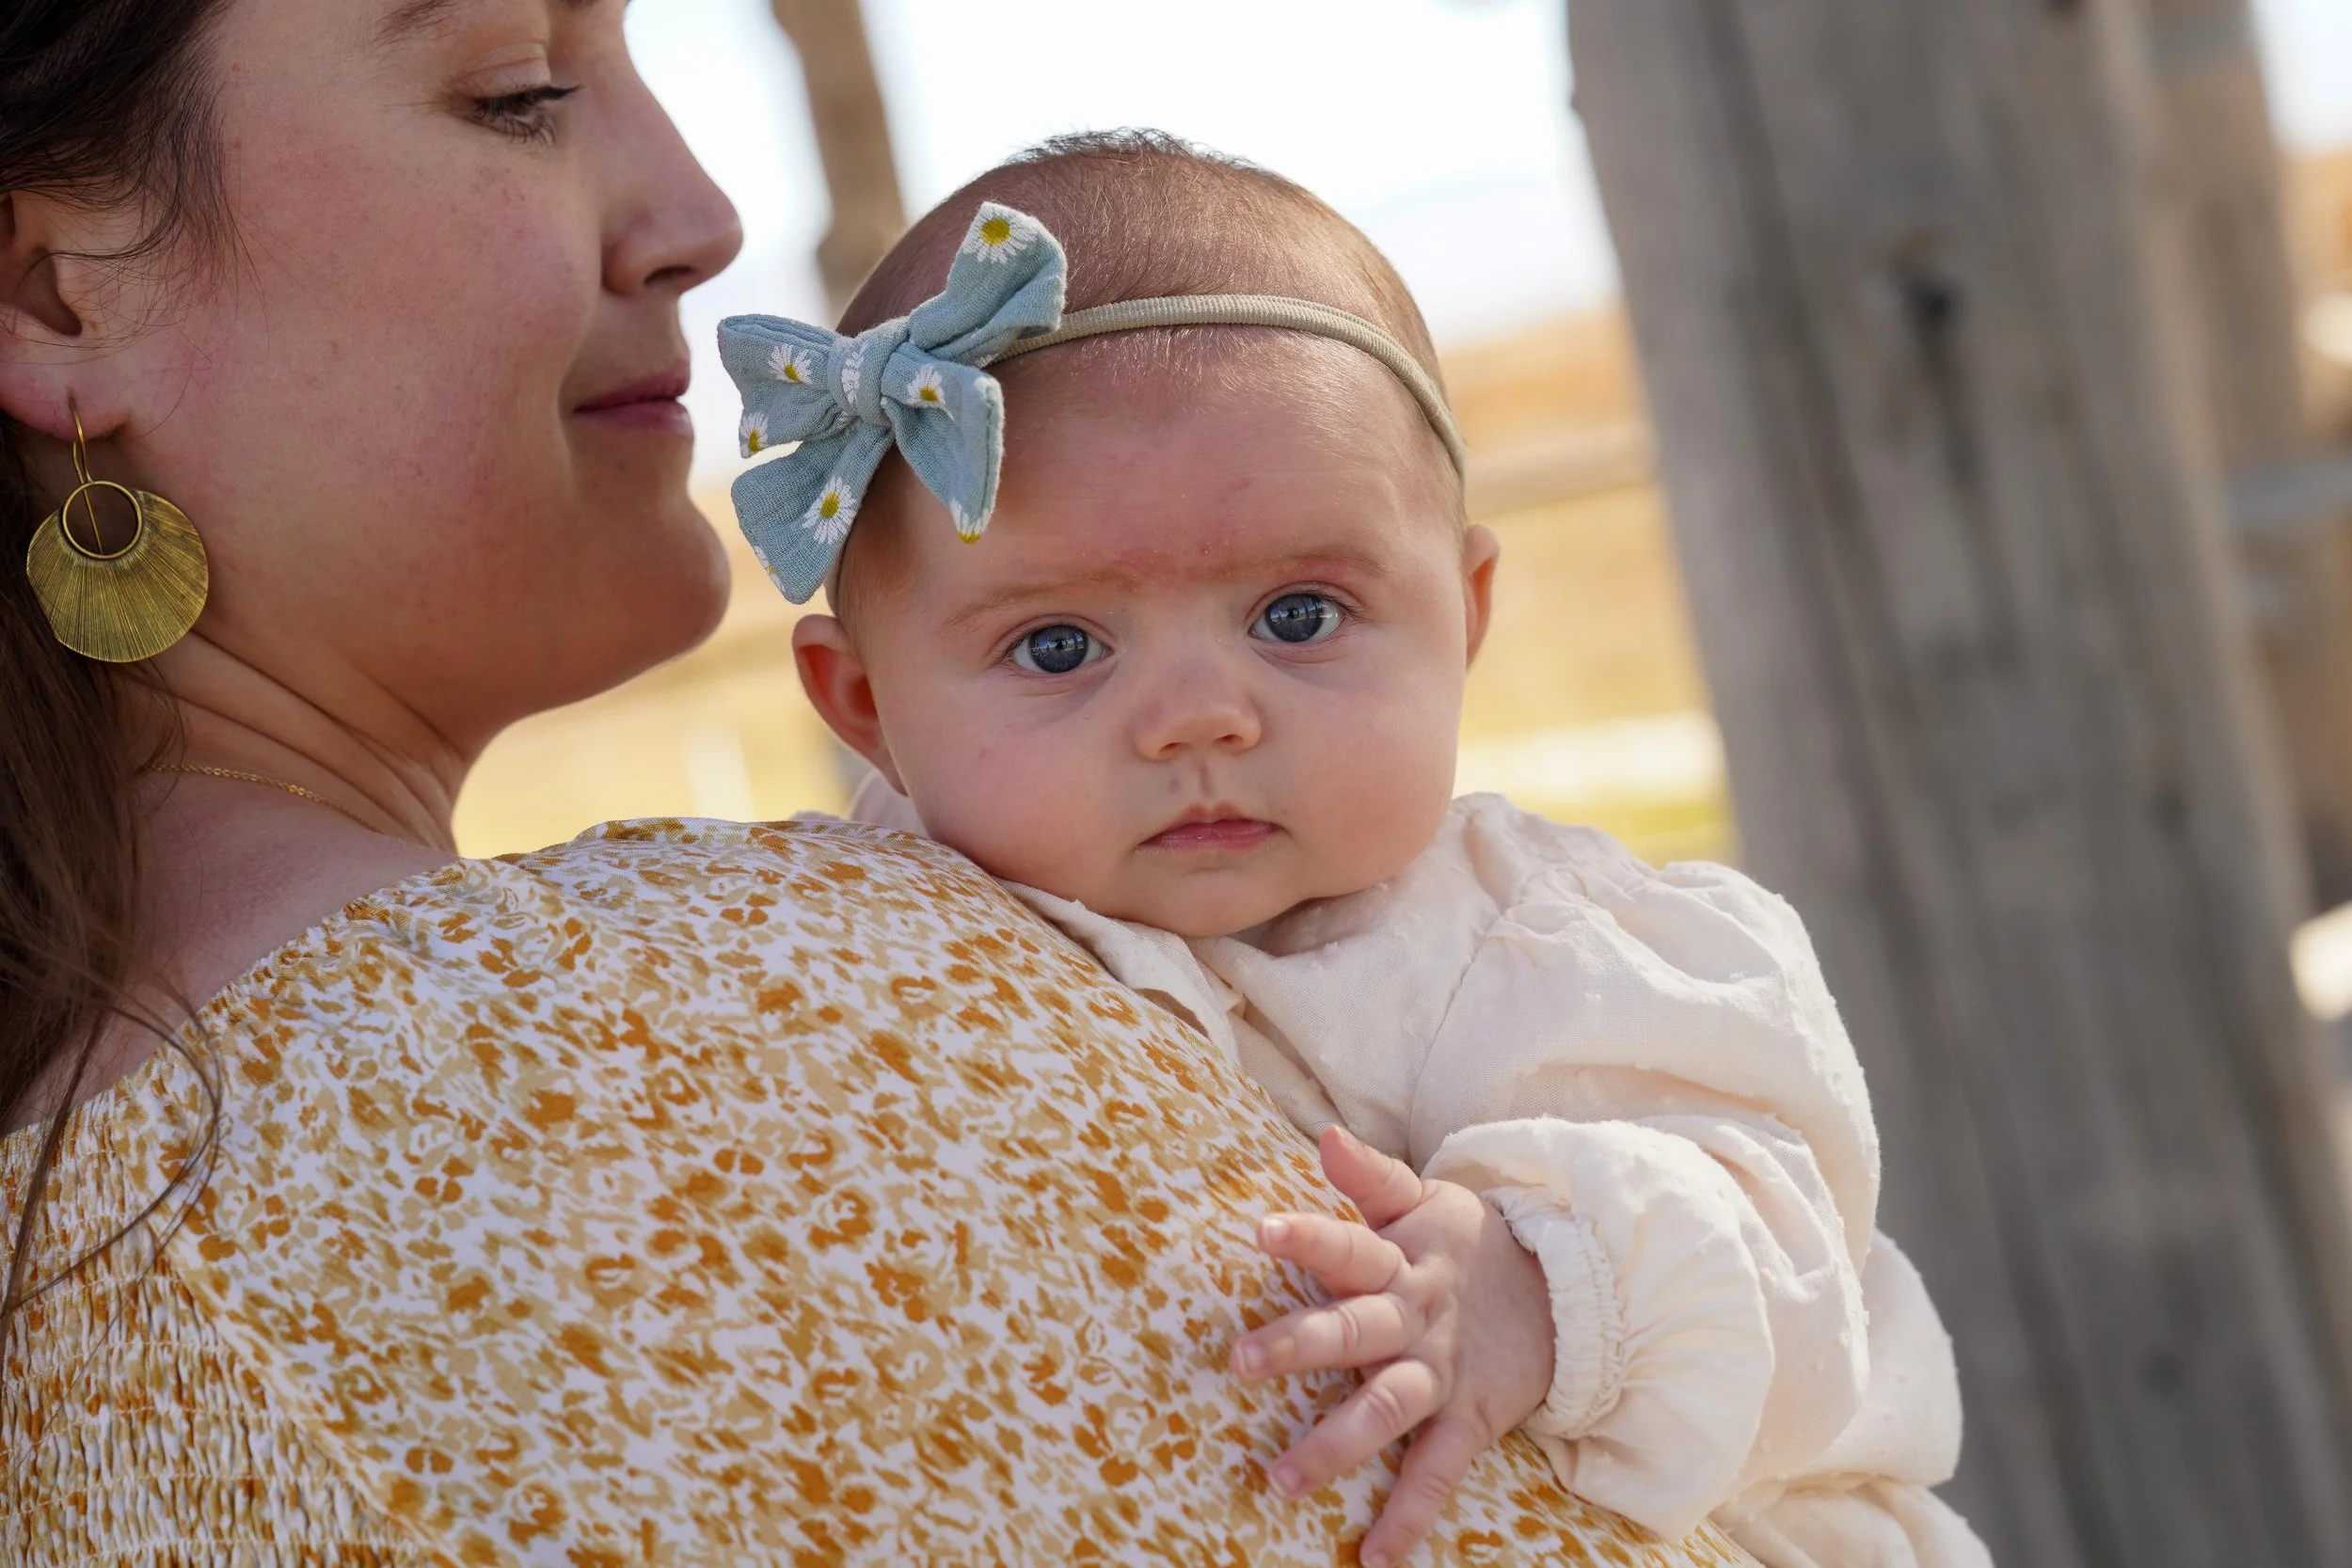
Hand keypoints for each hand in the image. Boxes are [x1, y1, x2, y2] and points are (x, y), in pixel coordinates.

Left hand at [1231, 1125, 1555, 1567]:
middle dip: (1300, 1344)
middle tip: (1241, 1361)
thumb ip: (1370, 1175)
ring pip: (1388, 1408)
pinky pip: (1437, 1473)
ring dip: (1336, 1444)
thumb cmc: (1467, 1244)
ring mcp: (1442, 1371)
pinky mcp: (1470, 1418)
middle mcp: (1416, 1316)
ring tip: (1280, 1480)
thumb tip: (1325, 1136)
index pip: (1348, 1243)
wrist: (1567, 1289)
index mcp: (1400, 1258)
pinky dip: (1408, 1517)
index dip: (1309, 1236)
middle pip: (1356, 1328)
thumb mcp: (1425, 1199)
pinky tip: (1374, 1559)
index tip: (1260, 1230)